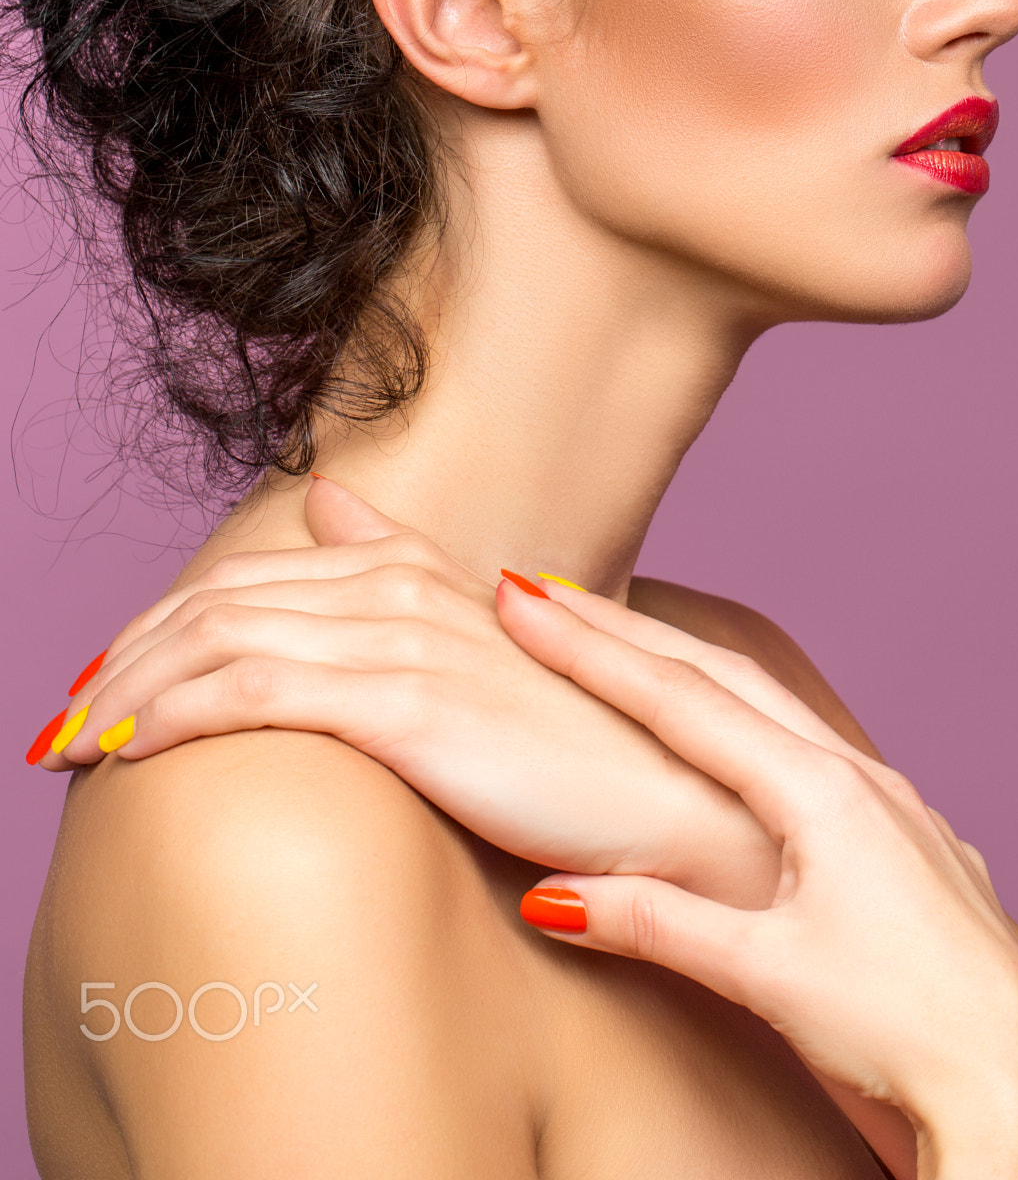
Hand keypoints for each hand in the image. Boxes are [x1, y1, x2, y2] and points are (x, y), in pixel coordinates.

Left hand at [31, 478, 803, 903]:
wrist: (667, 795)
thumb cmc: (575, 742)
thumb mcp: (480, 650)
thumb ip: (399, 570)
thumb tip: (333, 509)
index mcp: (412, 571)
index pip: (247, 585)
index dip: (160, 630)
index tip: (105, 684)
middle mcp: (399, 586)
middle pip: (217, 606)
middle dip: (123, 662)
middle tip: (64, 722)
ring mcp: (401, 638)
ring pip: (217, 644)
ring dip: (125, 694)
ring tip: (70, 747)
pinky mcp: (405, 700)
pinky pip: (251, 695)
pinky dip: (169, 718)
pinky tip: (123, 756)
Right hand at [500, 583, 1017, 1179]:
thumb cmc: (900, 1032)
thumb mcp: (764, 975)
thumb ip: (657, 923)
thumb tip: (549, 894)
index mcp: (820, 792)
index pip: (680, 699)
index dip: (593, 649)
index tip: (525, 597)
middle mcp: (862, 777)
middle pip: (725, 679)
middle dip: (632, 634)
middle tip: (551, 591)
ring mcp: (897, 806)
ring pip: (778, 710)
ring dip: (695, 673)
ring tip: (631, 645)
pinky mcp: (916, 844)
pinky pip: (822, 754)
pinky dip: (757, 725)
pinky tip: (749, 742)